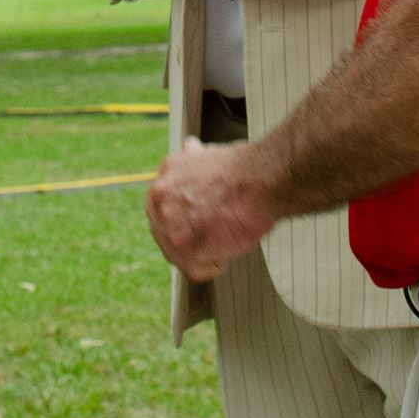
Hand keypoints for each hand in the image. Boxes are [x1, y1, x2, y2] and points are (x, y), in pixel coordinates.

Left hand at [146, 137, 280, 280]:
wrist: (260, 179)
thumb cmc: (245, 169)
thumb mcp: (208, 153)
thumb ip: (192, 160)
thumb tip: (190, 147)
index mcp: (165, 175)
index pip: (164, 210)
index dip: (187, 221)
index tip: (206, 222)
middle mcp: (159, 198)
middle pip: (168, 235)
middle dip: (193, 238)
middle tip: (219, 232)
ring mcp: (168, 223)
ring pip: (181, 255)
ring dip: (206, 252)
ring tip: (227, 236)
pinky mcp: (182, 246)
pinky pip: (195, 270)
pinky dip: (215, 265)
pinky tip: (228, 249)